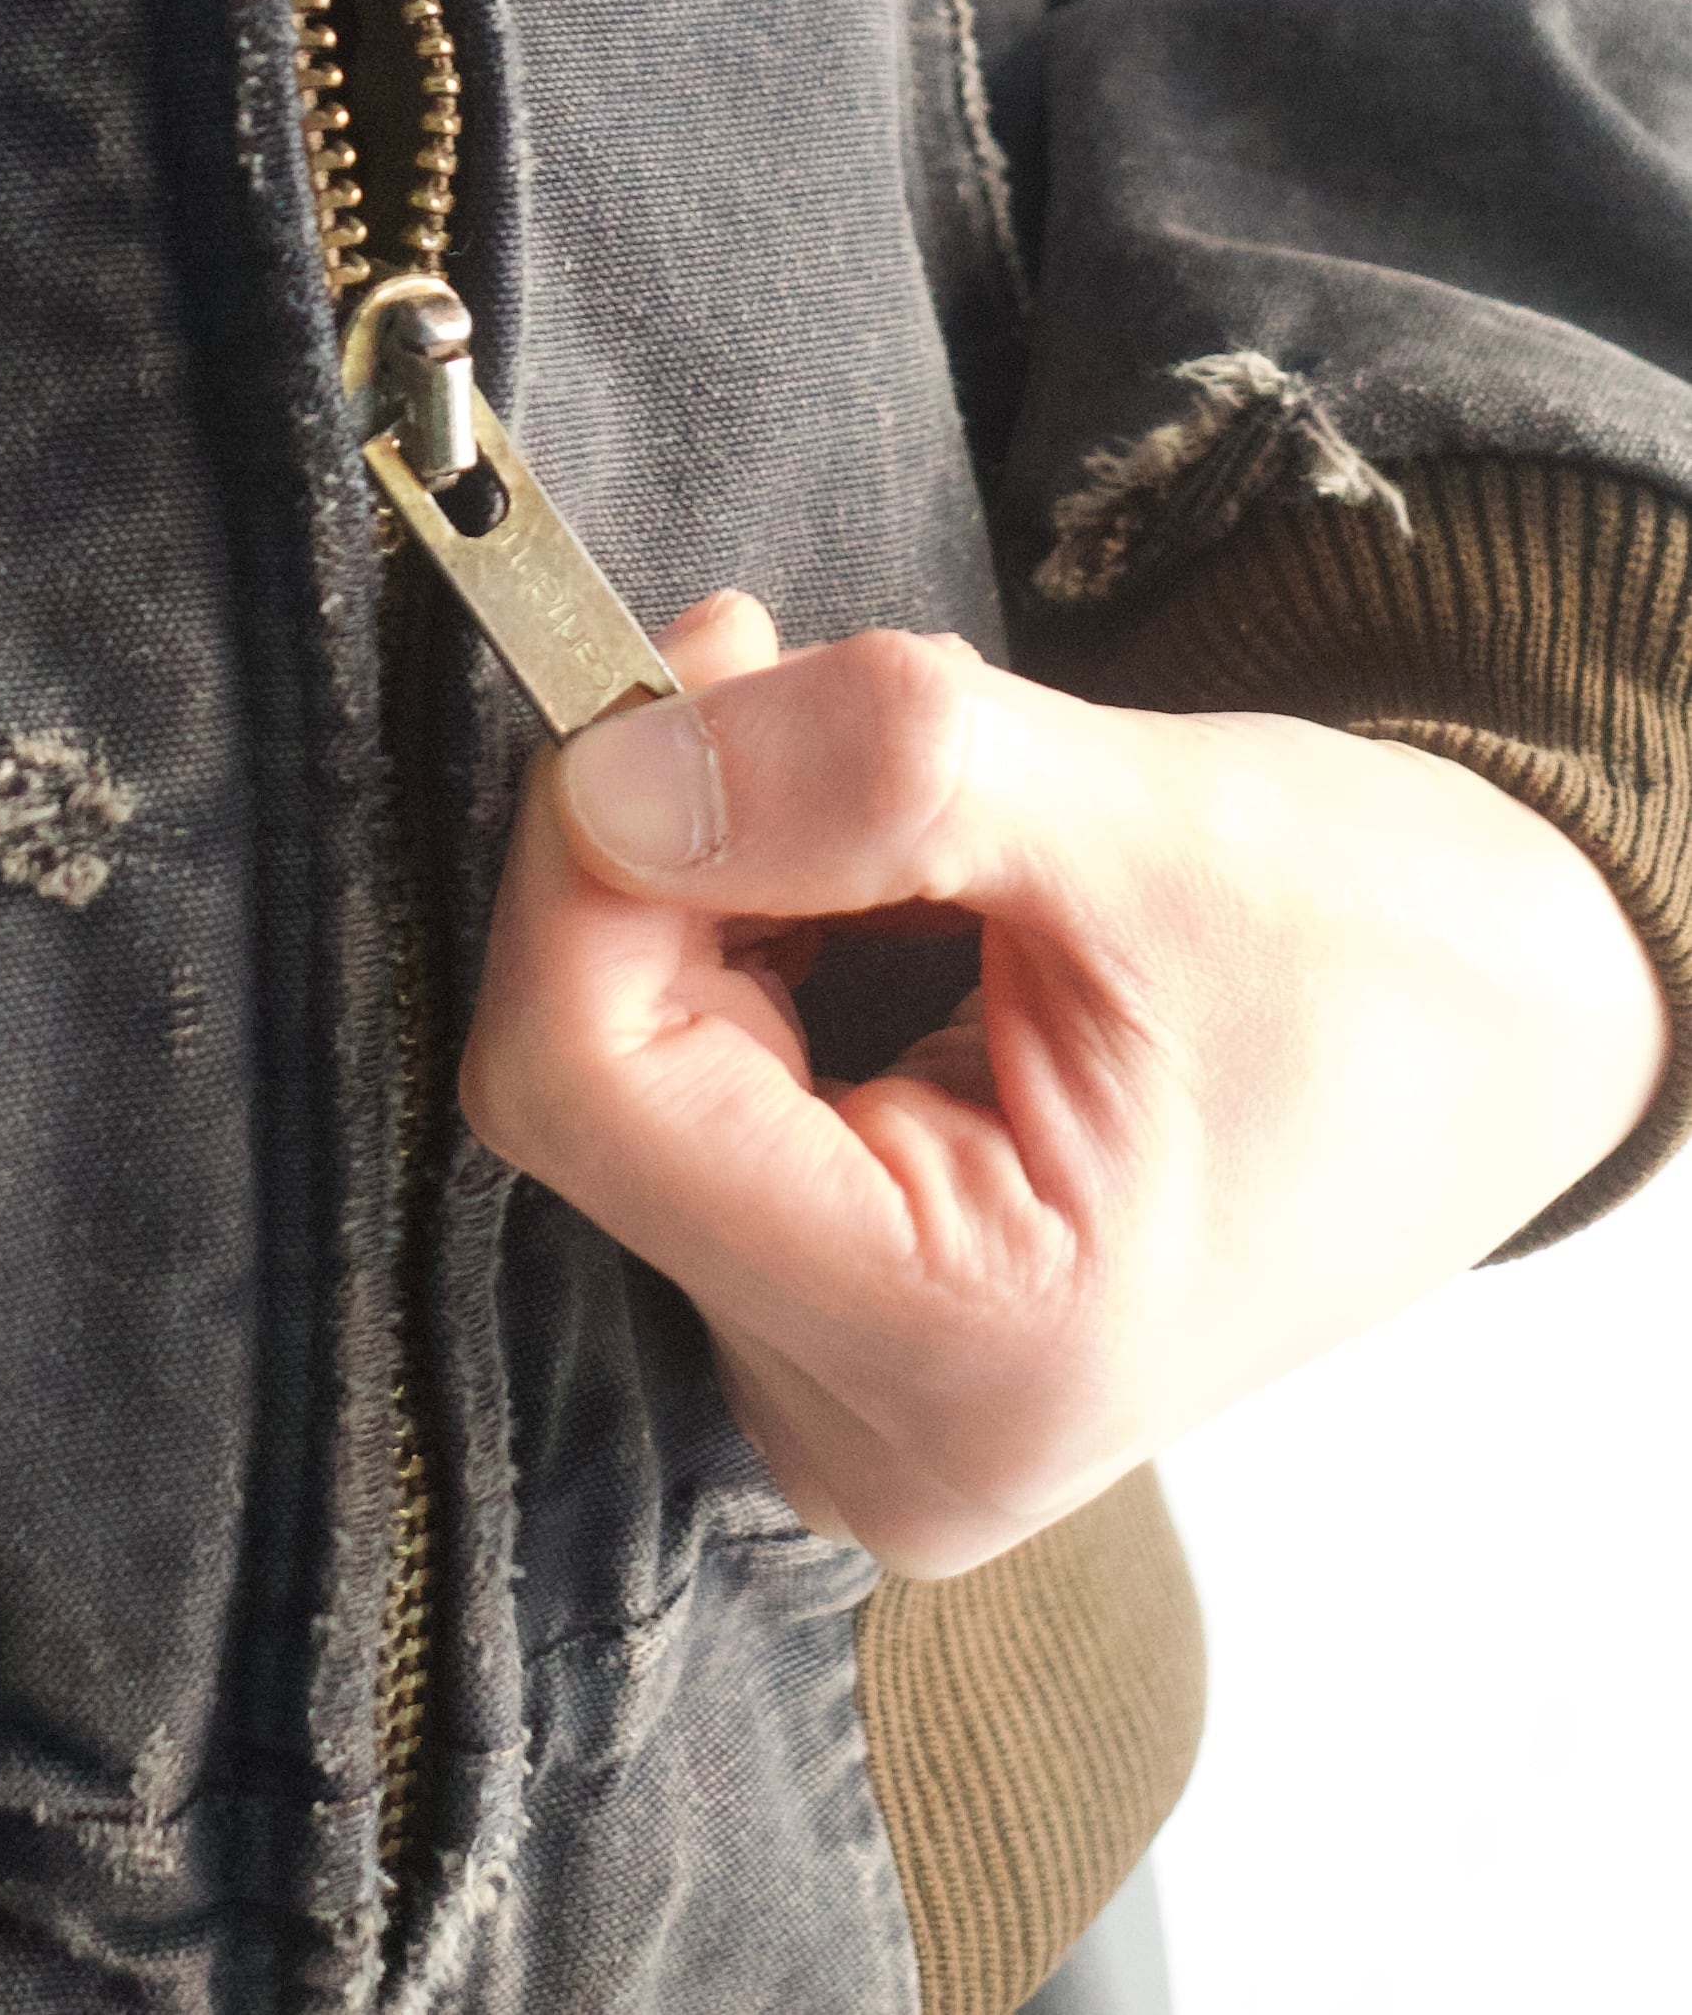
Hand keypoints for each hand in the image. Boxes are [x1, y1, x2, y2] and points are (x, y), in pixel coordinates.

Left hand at [461, 594, 1668, 1577]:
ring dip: (704, 882)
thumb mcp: (1151, 823)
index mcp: (966, 1351)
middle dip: (656, 850)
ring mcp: (842, 1383)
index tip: (667, 678)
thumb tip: (615, 771)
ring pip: (624, 1074)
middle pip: (591, 1085)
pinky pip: (684, 1095)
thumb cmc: (1393, 961)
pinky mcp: (838, 1317)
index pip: (590, 1092)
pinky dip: (735, 940)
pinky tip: (857, 872)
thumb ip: (871, 780)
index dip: (588, 859)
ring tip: (880, 790)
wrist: (1507, 1040)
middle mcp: (869, 1424)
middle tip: (774, 672)